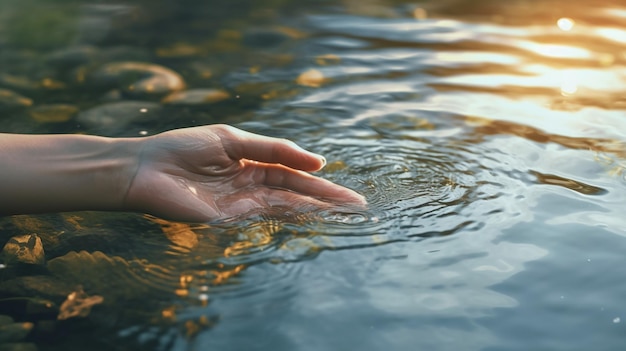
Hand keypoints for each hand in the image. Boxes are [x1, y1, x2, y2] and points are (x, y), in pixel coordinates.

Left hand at [123, 124, 365, 221]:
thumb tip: (317, 161)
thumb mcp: (233, 140)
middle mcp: (250, 186)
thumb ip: (274, 149)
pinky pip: (265, 214)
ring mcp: (241, 204)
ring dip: (316, 210)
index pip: (293, 175)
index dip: (320, 183)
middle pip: (296, 194)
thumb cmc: (182, 147)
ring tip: (346, 213)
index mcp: (250, 164)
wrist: (145, 167)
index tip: (345, 191)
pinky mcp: (229, 219)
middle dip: (327, 201)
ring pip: (286, 206)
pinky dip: (291, 214)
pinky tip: (313, 214)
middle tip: (358, 208)